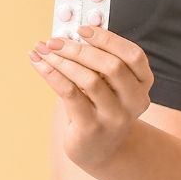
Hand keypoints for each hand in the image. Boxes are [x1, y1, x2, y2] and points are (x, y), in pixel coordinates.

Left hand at [29, 26, 153, 168]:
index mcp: (142, 85)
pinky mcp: (92, 128)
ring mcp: (114, 117)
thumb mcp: (108, 85)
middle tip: (54, 41)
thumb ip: (97, 62)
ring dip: (62, 61)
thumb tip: (66, 34)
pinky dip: (51, 74)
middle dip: (80, 49)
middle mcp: (134, 102)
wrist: (100, 149)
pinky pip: (70, 94)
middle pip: (112, 66)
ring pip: (90, 80)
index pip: (134, 56)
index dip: (108, 39)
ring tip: (43, 51)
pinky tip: (38, 62)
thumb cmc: (100, 108)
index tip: (82, 30)